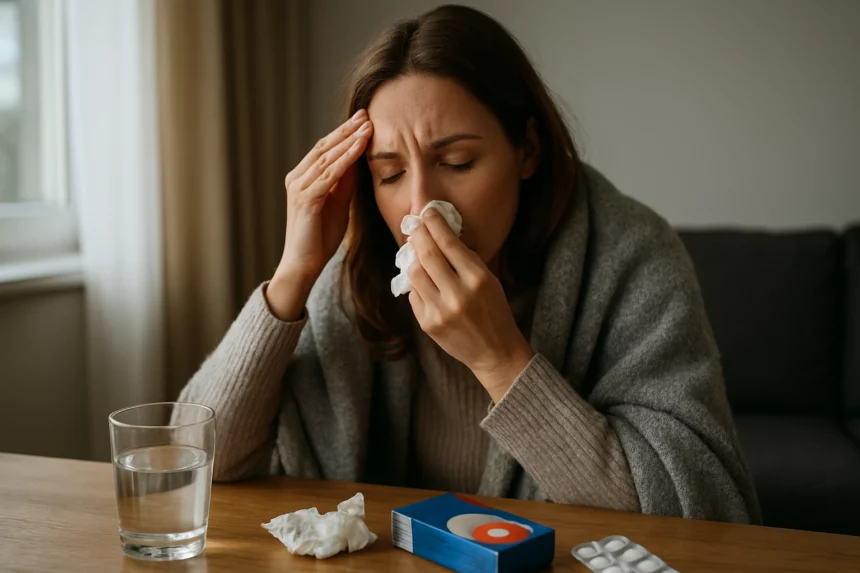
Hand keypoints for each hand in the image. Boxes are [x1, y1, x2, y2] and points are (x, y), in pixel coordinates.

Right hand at [267, 110, 372, 319]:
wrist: (304, 264)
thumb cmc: (320, 237)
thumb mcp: (338, 203)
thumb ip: (345, 182)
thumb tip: (358, 159)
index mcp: (302, 177)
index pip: (324, 149)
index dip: (344, 133)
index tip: (363, 119)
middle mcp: (296, 178)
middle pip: (324, 147)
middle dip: (347, 130)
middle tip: (366, 113)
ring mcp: (299, 187)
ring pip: (327, 157)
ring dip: (349, 140)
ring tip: (368, 126)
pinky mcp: (306, 199)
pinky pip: (329, 174)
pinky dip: (345, 159)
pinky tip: (359, 147)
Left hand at [407, 207, 534, 401]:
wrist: (495, 352)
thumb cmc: (495, 311)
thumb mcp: (490, 280)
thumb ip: (466, 260)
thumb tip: (441, 234)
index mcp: (478, 279)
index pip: (449, 244)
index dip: (435, 224)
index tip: (427, 211)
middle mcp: (458, 294)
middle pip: (427, 255)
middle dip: (418, 235)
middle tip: (415, 225)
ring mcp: (440, 311)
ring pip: (415, 274)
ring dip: (413, 257)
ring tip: (415, 249)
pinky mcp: (428, 324)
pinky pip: (414, 295)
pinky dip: (417, 283)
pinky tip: (422, 278)